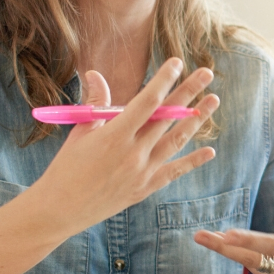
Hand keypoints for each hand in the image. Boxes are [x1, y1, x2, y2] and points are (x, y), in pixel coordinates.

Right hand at [28, 59, 218, 237]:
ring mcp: (142, 172)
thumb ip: (95, 103)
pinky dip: (192, 161)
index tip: (176, 63)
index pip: (146, 101)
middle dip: (188, 92)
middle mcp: (133, 153)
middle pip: (167, 117)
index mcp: (114, 135)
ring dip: (196, 120)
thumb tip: (95, 74)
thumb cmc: (65, 168)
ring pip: (176, 141)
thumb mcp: (78, 132)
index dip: (163, 80)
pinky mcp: (145, 188)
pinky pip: (174, 172)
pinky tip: (210, 151)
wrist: (59, 211)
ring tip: (213, 101)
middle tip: (207, 73)